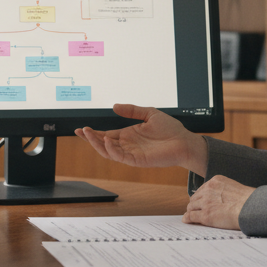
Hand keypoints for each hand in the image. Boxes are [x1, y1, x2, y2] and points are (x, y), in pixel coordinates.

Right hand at [74, 103, 206, 173]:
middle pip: (103, 144)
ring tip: (89, 134)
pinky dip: (111, 150)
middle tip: (81, 131)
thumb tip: (114, 106)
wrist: (184, 141)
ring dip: (97, 144)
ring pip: (108, 152)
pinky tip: (107, 140)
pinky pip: (120, 157)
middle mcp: (127, 145)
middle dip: (90, 138)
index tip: (81, 129)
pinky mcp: (138, 160)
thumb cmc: (170, 129)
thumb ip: (132, 110)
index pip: (106, 135)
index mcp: (128, 135)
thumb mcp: (149, 114)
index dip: (93, 133)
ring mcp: (131, 153)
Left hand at [184, 175, 254, 230]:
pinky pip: (191, 217)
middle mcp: (208, 190)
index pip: (202, 189)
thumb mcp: (234, 188)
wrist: (251, 207)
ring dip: (192, 211)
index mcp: (215, 181)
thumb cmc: (248, 200)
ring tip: (193, 217)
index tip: (202, 202)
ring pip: (191, 207)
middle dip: (196, 204)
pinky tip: (187, 221)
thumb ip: (224, 191)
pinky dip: (188, 219)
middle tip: (197, 210)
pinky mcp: (205, 215)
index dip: (201, 197)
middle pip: (195, 197)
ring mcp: (206, 202)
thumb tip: (221, 200)